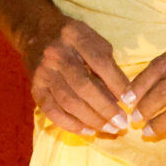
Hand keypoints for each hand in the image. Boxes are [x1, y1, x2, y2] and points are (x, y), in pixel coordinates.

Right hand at [23, 15, 130, 138]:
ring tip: (110, 129)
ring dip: (92, 119)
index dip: (117, 83)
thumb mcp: (93, 40)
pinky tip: (88, 131)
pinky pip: (52, 111)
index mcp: (75, 35)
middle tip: (122, 123)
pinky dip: (71, 124)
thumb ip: (108, 65)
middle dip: (106, 108)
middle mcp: (56, 53)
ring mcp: (43, 72)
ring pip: (69, 102)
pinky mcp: (35, 88)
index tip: (131, 101)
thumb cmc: (72, 40)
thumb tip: (122, 96)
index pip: (100, 62)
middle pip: (84, 86)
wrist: (34, 34)